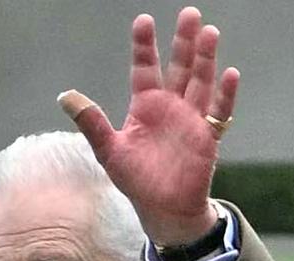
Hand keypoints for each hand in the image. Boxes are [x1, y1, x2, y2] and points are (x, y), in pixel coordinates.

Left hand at [59, 7, 239, 243]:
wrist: (162, 209)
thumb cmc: (136, 180)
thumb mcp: (109, 150)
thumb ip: (91, 123)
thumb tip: (64, 96)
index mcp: (145, 106)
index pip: (144, 68)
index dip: (144, 46)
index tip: (144, 20)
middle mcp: (170, 107)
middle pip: (178, 67)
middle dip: (183, 42)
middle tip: (189, 13)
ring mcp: (191, 119)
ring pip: (200, 82)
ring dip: (205, 59)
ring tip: (209, 33)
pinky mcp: (207, 137)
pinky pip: (218, 113)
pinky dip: (225, 95)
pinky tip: (230, 74)